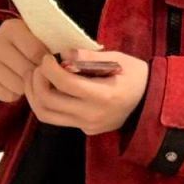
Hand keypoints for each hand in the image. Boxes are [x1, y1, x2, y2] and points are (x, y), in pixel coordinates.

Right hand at [0, 20, 45, 103]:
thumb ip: (52, 45)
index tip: (51, 64)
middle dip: (38, 76)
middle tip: (40, 74)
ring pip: (18, 86)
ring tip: (27, 77)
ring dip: (27, 87)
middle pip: (26, 71)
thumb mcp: (38, 36)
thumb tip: (66, 64)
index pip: (37, 53)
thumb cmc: (26, 43)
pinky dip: (15, 94)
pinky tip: (14, 83)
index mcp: (11, 28)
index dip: (48, 63)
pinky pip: (7, 96)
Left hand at [26, 48, 149, 136]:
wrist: (150, 102)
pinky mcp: (84, 130)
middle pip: (48, 101)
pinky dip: (44, 103)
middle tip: (38, 66)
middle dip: (36, 80)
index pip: (65, 84)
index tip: (47, 57)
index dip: (49, 68)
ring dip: (34, 95)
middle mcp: (92, 115)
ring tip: (35, 77)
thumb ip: (88, 56)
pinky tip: (45, 88)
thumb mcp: (118, 59)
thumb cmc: (136, 76)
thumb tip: (63, 53)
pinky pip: (55, 119)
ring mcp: (87, 126)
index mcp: (104, 96)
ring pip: (45, 115)